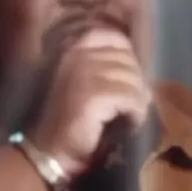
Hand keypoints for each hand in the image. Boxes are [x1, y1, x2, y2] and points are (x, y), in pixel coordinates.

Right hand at [28, 27, 151, 179]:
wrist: (51, 151)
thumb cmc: (70, 120)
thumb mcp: (86, 83)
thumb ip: (106, 67)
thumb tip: (140, 69)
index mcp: (73, 47)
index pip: (117, 40)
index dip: (130, 61)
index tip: (127, 84)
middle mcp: (76, 53)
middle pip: (128, 61)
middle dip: (136, 85)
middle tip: (131, 106)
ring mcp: (83, 72)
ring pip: (133, 79)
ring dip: (138, 101)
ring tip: (129, 116)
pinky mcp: (93, 94)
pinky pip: (131, 97)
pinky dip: (136, 113)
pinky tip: (129, 124)